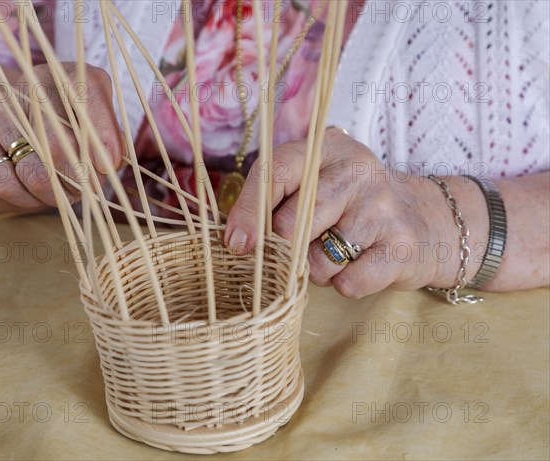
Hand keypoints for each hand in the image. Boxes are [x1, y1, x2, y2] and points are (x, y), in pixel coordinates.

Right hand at [0, 63, 122, 209]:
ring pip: (34, 170)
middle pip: (59, 142)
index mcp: (65, 75)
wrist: (21, 132)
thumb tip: (110, 159)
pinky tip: (40, 198)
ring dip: (58, 194)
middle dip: (81, 177)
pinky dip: (29, 199)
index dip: (102, 131)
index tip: (109, 164)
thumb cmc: (72, 130)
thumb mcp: (99, 125)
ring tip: (70, 195)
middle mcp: (29, 86)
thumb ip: (112, 137)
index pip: (87, 91)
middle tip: (91, 189)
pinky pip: (7, 183)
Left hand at [224, 128, 468, 298]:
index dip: (249, 210)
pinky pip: (348, 282)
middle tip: (305, 246)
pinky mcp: (401, 247)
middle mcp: (356, 171)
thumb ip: (280, 198)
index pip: (276, 172)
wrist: (427, 220)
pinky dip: (345, 284)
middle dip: (286, 249)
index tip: (235, 244)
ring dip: (317, 270)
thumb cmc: (355, 204)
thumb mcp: (320, 182)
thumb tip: (236, 240)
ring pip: (317, 260)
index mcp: (327, 149)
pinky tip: (361, 265)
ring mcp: (382, 208)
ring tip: (338, 253)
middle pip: (292, 224)